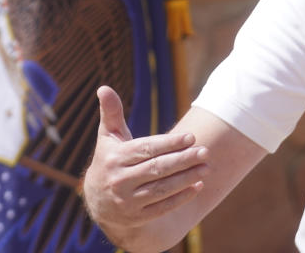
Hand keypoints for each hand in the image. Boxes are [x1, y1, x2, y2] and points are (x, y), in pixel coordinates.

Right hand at [83, 86, 209, 238]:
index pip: (146, 149)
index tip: (191, 137)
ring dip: (187, 178)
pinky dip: (181, 197)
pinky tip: (198, 186)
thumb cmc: (110, 161)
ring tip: (207, 167)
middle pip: (157, 169)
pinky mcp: (136, 217)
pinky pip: (162, 207)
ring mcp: (127, 201)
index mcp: (115, 158)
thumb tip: (104, 87)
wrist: (97, 202)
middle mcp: (119, 181)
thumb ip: (111, 113)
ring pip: (162, 189)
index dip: (170, 143)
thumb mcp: (108, 138)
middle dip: (183, 160)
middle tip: (205, 151)